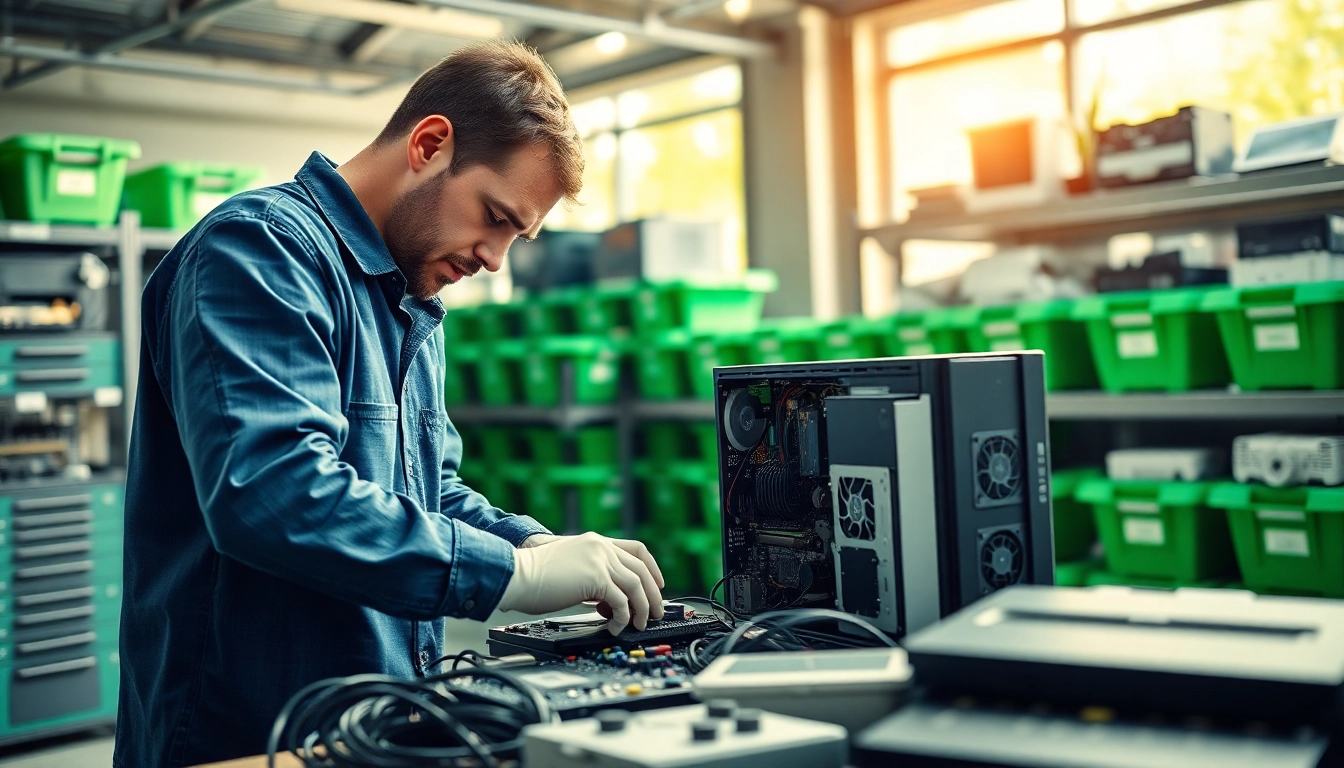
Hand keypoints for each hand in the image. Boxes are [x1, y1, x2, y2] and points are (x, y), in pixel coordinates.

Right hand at [497, 532, 664, 634]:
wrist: (515, 574)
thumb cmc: (533, 577)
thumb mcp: (569, 568)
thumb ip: (590, 577)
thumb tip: (608, 600)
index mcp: (595, 542)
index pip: (636, 549)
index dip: (652, 568)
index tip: (657, 585)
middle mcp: (601, 547)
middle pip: (642, 568)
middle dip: (653, 594)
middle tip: (656, 612)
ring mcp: (599, 561)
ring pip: (636, 585)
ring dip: (642, 608)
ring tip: (639, 624)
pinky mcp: (596, 578)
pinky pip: (621, 602)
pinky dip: (622, 617)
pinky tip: (615, 627)